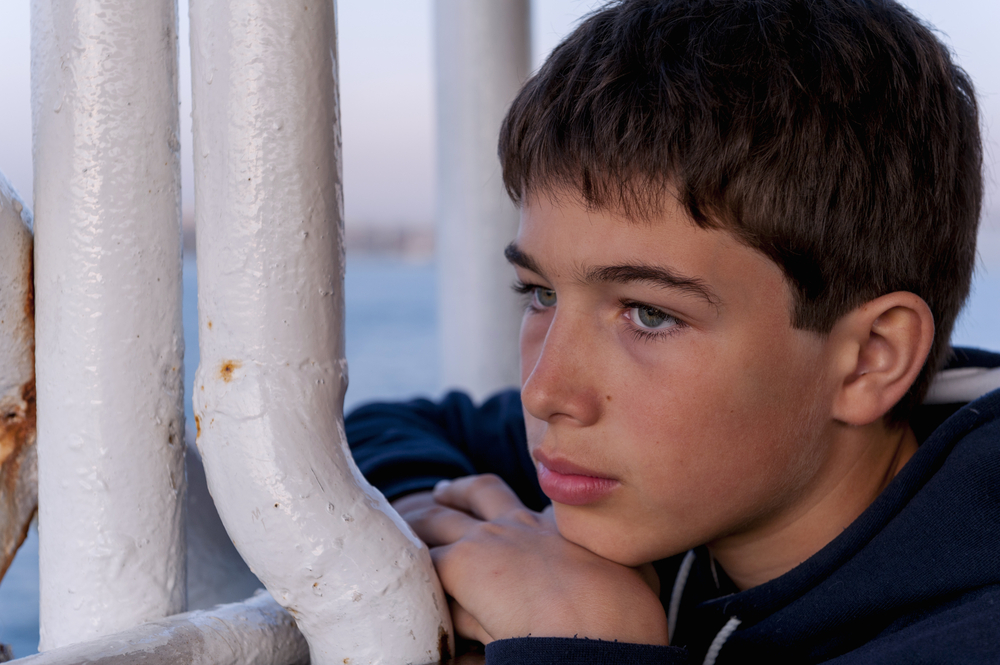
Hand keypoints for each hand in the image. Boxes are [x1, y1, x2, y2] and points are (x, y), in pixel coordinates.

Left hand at [392, 475, 667, 645]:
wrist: (600, 623)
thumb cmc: (628, 613)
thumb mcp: (637, 580)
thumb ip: (627, 572)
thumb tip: (637, 582)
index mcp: (563, 527)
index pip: (529, 502)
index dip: (511, 501)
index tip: (502, 506)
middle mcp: (523, 524)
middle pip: (480, 491)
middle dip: (457, 491)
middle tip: (439, 494)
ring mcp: (490, 539)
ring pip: (438, 519)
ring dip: (417, 523)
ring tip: (398, 526)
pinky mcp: (463, 563)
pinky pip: (423, 559)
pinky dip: (407, 563)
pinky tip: (394, 572)